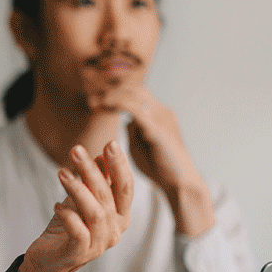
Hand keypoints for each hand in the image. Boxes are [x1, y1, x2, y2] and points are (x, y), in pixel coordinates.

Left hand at [19, 141, 132, 271]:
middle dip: (93, 171)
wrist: (49, 261)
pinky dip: (68, 215)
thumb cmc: (67, 228)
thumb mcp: (81, 200)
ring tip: (62, 173)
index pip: (125, 187)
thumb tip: (102, 156)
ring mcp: (99, 244)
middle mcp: (115, 230)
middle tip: (76, 150)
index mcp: (120, 216)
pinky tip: (56, 205)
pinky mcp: (80, 252)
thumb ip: (95, 181)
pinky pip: (77, 230)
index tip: (111, 143)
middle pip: (108, 195)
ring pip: (94, 212)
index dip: (119, 165)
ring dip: (78, 189)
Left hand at [93, 84, 214, 235]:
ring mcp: (161, 119)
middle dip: (111, 90)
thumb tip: (125, 120)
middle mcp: (162, 112)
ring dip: (112, 95)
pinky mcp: (157, 131)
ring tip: (94, 101)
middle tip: (91, 98)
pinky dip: (118, 104)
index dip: (116, 92)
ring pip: (134, 94)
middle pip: (134, 89)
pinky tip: (105, 105)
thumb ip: (134, 131)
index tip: (95, 99)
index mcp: (159, 114)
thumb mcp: (141, 146)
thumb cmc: (159, 167)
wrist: (180, 183)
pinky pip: (136, 110)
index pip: (136, 93)